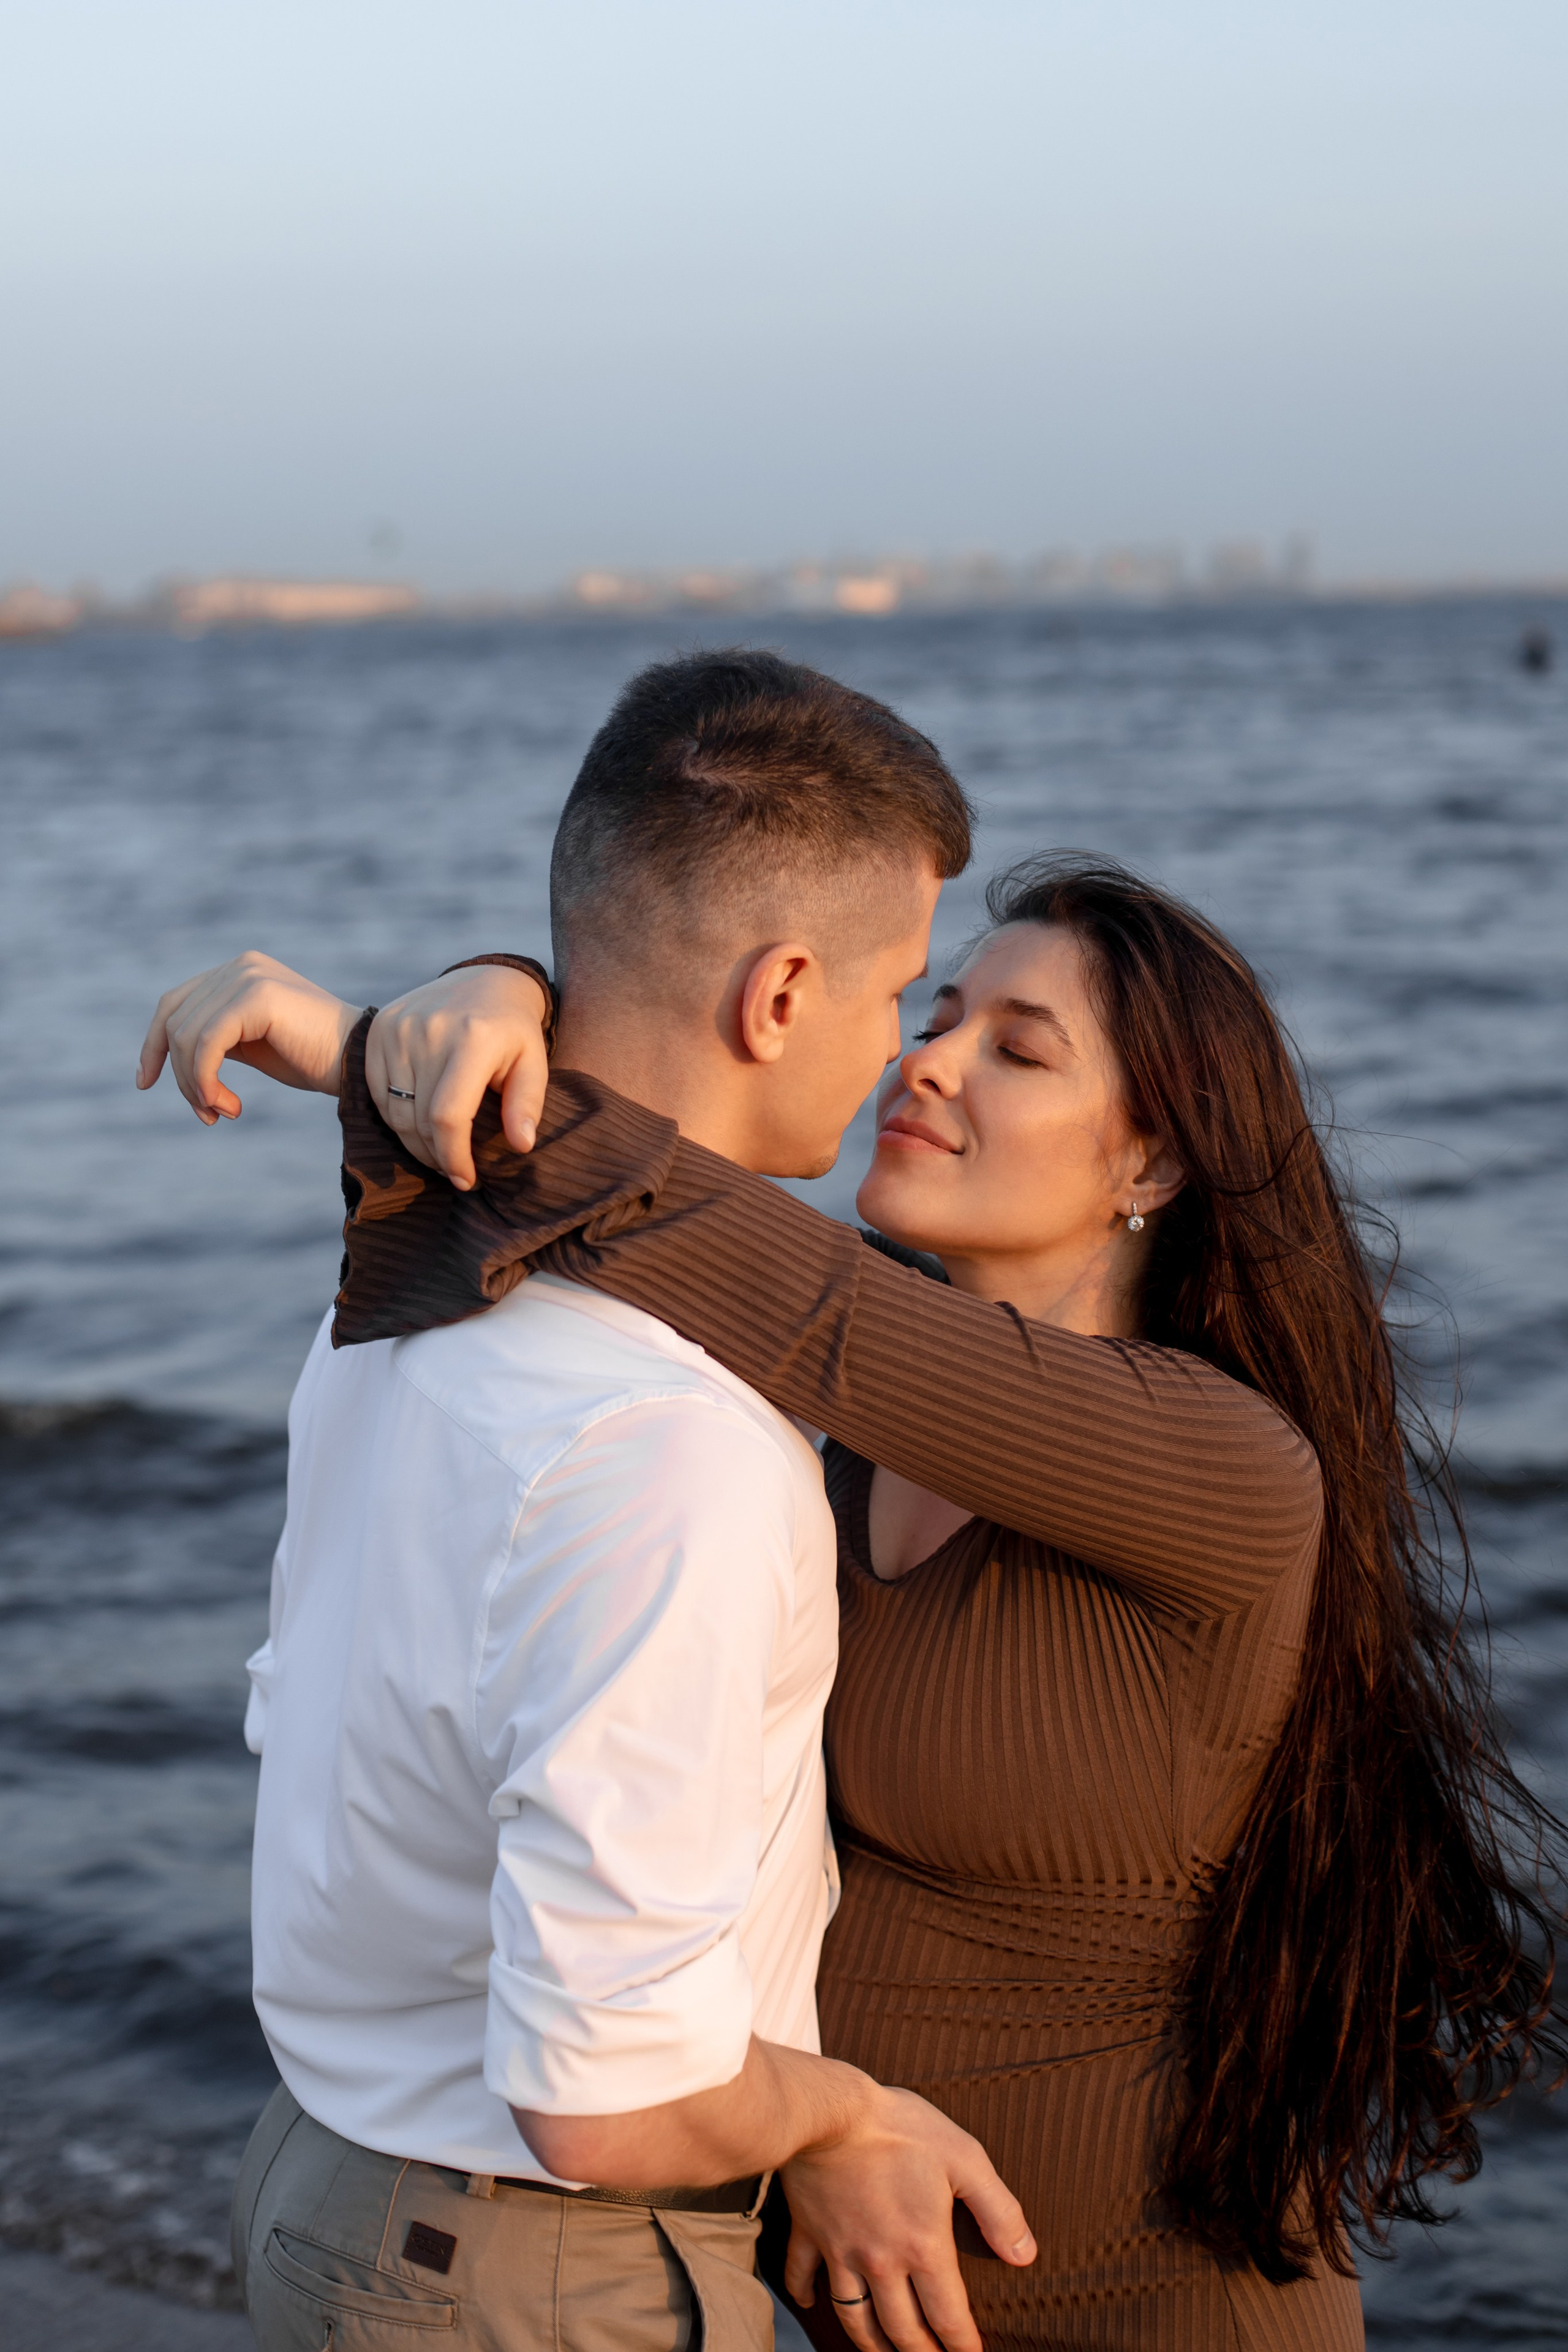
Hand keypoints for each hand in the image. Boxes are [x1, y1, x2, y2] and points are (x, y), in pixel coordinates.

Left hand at [137, 952, 359, 1122]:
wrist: (362, 1063)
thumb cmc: (315, 1060)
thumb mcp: (254, 1045)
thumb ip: (218, 1039)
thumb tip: (174, 1060)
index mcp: (239, 971)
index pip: (175, 1004)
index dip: (154, 1044)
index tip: (145, 1082)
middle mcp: (240, 965)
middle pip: (175, 1022)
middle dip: (182, 1077)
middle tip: (208, 1115)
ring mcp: (248, 975)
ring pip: (186, 1036)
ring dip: (195, 1085)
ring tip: (222, 1113)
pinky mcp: (257, 995)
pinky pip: (206, 1043)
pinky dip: (205, 1079)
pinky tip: (224, 1105)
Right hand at [366, 964, 550, 1189]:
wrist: (484, 978)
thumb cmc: (514, 1030)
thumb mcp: (534, 1062)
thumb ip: (527, 1104)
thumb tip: (521, 1145)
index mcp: (472, 1038)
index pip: (448, 1115)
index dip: (453, 1156)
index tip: (466, 1179)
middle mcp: (430, 1031)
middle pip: (420, 1119)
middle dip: (437, 1156)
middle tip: (456, 1170)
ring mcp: (399, 1028)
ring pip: (396, 1111)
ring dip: (416, 1143)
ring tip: (440, 1152)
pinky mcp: (380, 1030)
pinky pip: (379, 1093)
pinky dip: (397, 1118)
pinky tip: (420, 1125)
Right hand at [781, 2083, 1033, 2351]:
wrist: (832, 2111)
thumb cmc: (902, 2129)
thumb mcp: (965, 2159)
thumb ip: (998, 2210)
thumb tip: (1024, 2254)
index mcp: (922, 2247)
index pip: (947, 2316)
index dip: (962, 2344)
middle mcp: (881, 2262)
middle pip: (901, 2329)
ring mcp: (841, 2250)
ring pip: (854, 2316)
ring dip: (871, 2342)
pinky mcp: (809, 2230)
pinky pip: (802, 2274)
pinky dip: (803, 2294)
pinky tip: (809, 2302)